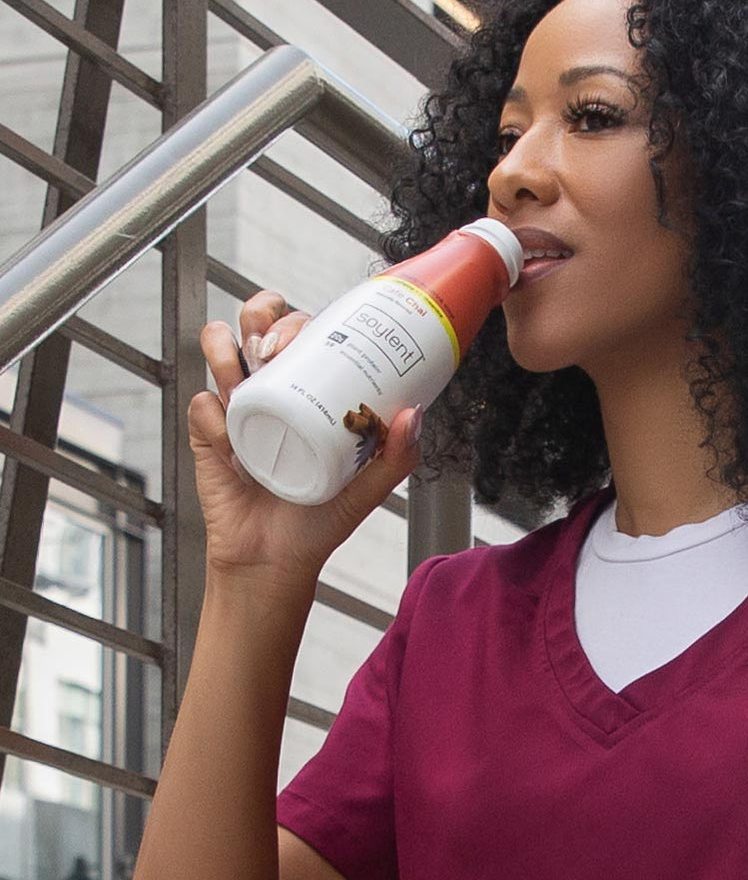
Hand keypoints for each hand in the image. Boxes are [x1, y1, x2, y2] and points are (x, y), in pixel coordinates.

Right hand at [188, 291, 422, 593]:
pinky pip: (201, 407)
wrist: (276, 562)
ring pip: (220, 352)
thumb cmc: (322, 521)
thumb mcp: (367, 487)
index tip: (304, 335)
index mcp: (309, 390)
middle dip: (260, 316)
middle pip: (257, 325)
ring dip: (225, 351)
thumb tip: (414, 414)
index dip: (299, 320)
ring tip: (243, 374)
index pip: (303, 333)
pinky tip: (230, 439)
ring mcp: (236, 409)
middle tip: (273, 346)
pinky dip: (212, 415)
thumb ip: (395, 456)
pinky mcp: (206, 437)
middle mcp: (271, 389)